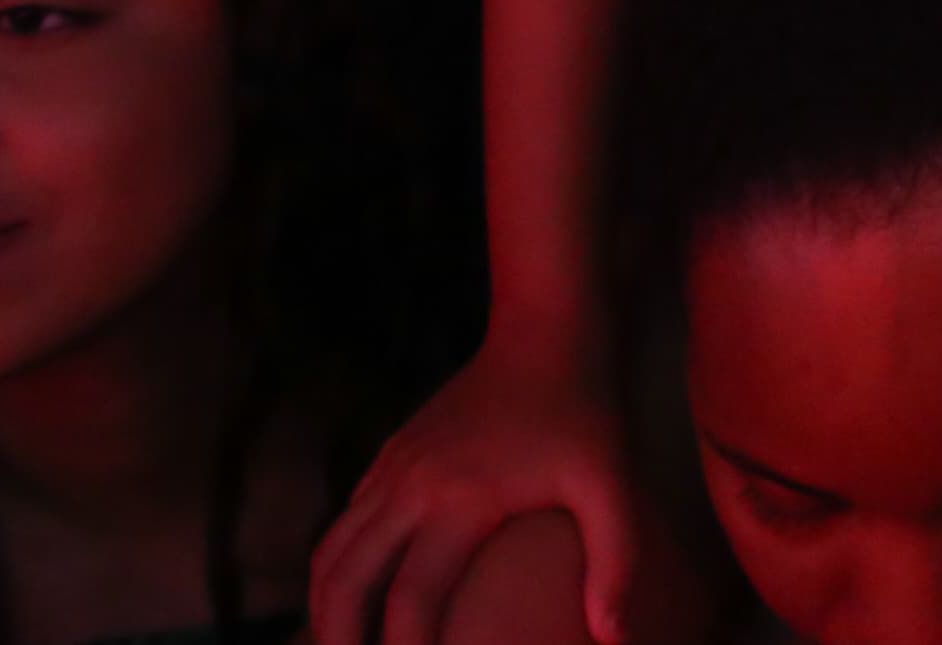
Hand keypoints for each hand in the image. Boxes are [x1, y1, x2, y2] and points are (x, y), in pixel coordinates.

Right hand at [311, 338, 643, 644]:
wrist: (546, 328)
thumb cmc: (585, 411)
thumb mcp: (611, 484)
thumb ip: (616, 561)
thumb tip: (614, 638)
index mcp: (460, 499)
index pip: (412, 597)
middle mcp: (412, 484)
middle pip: (345, 578)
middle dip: (338, 638)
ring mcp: (395, 465)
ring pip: (332, 549)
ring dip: (325, 605)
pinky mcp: (393, 451)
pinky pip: (346, 519)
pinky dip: (338, 566)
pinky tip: (355, 595)